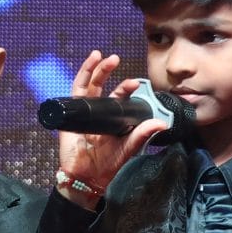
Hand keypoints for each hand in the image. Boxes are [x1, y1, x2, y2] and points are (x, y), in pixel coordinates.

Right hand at [53, 51, 163, 207]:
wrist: (87, 177)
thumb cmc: (107, 165)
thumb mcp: (128, 149)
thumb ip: (142, 135)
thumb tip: (162, 123)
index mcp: (112, 118)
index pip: (119, 97)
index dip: (125, 88)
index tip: (134, 83)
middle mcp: (98, 111)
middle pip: (101, 85)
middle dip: (106, 70)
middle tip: (114, 58)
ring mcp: (83, 111)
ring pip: (87, 85)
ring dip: (92, 69)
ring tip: (98, 55)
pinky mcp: (70, 115)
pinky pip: (73, 94)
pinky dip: (79, 79)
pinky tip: (85, 69)